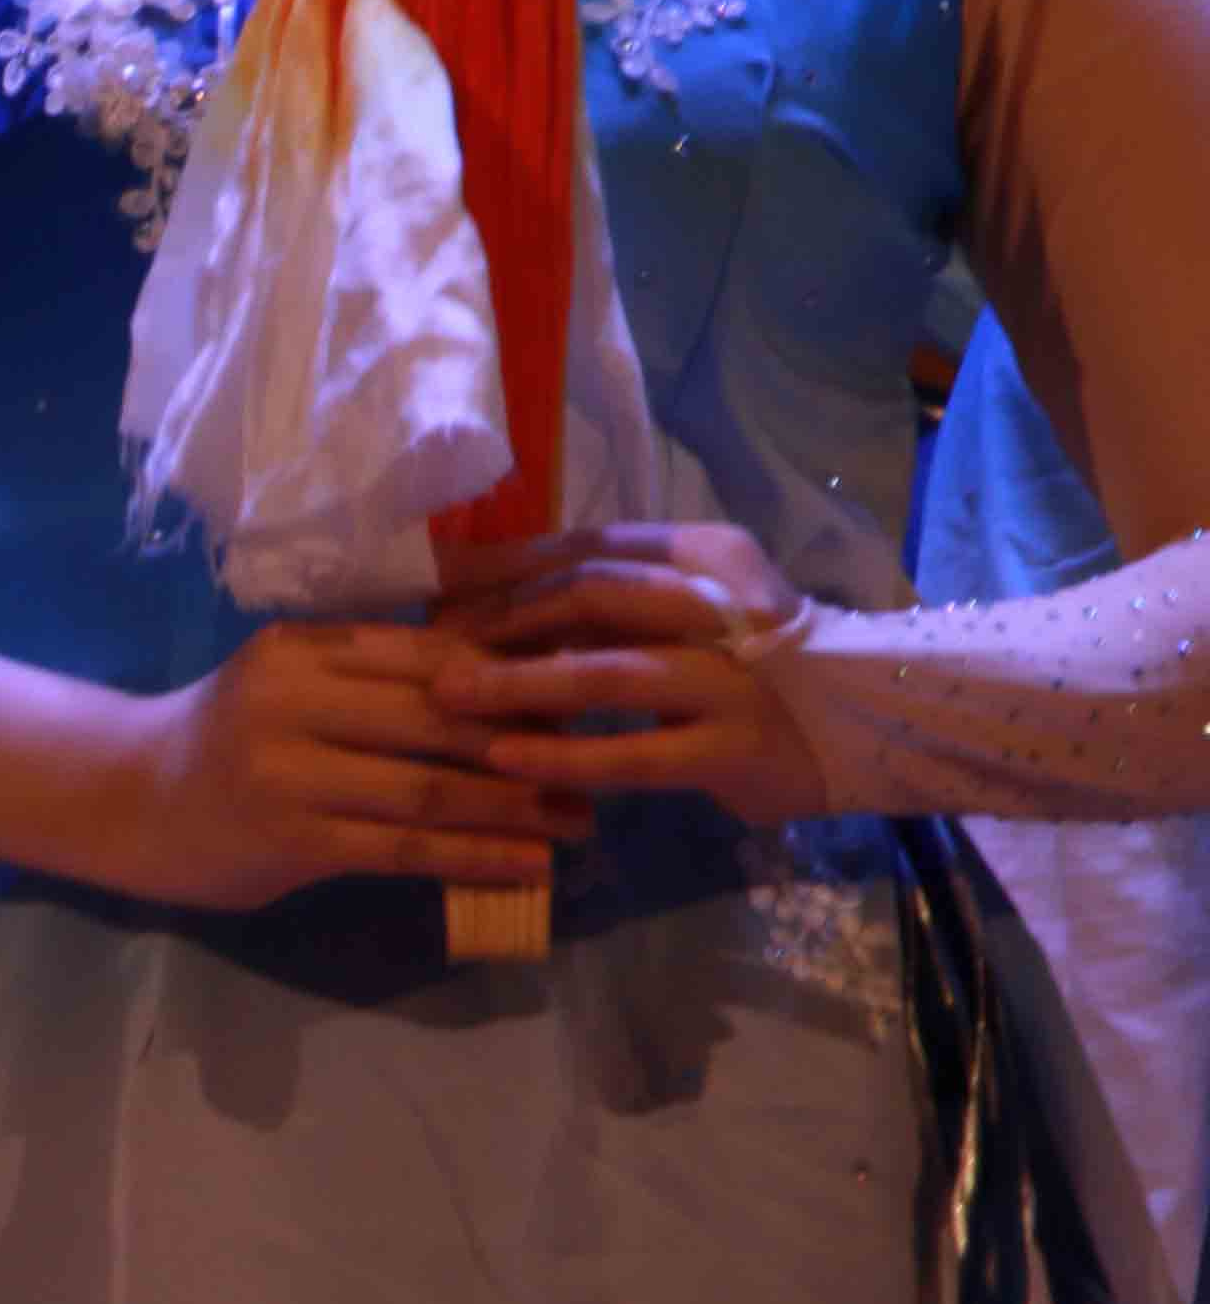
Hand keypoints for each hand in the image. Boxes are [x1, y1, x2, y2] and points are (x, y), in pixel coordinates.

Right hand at [106, 619, 588, 911]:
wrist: (127, 800)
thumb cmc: (226, 740)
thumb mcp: (290, 685)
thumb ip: (373, 679)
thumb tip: (505, 686)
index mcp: (303, 649)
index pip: (431, 654)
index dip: (514, 678)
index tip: (583, 701)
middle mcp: (292, 699)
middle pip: (440, 719)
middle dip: (530, 745)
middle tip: (598, 768)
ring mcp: (286, 771)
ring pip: (428, 787)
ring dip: (515, 809)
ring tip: (578, 824)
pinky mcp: (287, 837)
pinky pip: (402, 848)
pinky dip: (473, 856)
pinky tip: (527, 867)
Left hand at [430, 523, 829, 822]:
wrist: (871, 722)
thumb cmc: (749, 663)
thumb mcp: (683, 609)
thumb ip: (605, 596)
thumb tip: (475, 590)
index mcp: (706, 554)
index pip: (588, 545)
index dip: (504, 566)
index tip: (437, 591)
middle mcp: (723, 605)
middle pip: (592, 594)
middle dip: (501, 618)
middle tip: (433, 646)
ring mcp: (733, 680)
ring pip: (608, 670)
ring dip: (518, 682)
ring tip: (448, 696)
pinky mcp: (735, 748)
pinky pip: (634, 752)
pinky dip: (565, 754)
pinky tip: (506, 759)